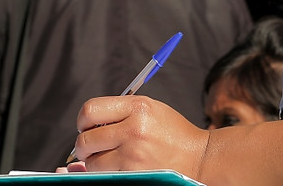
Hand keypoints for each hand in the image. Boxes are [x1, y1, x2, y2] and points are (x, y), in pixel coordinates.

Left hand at [72, 95, 209, 176]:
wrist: (200, 158)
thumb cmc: (173, 133)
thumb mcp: (150, 109)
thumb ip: (119, 112)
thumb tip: (86, 125)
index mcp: (137, 107)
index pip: (90, 110)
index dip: (82, 120)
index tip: (85, 126)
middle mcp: (134, 130)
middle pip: (86, 139)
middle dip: (84, 145)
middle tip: (91, 147)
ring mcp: (134, 155)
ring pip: (93, 162)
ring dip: (94, 162)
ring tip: (108, 158)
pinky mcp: (136, 175)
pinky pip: (106, 175)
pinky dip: (106, 173)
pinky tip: (119, 167)